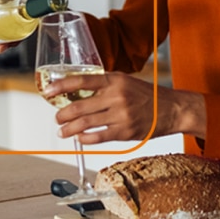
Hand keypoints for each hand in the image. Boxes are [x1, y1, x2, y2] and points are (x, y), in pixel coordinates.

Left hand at [41, 72, 206, 143]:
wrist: (171, 109)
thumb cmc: (145, 95)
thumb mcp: (124, 81)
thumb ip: (102, 85)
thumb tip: (76, 92)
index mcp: (113, 80)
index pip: (81, 80)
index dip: (61, 86)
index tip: (48, 91)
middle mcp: (116, 96)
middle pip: (79, 106)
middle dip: (62, 114)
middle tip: (57, 118)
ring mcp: (120, 114)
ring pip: (85, 123)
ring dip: (69, 129)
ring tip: (62, 131)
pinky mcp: (125, 131)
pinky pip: (98, 136)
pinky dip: (85, 138)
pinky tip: (80, 138)